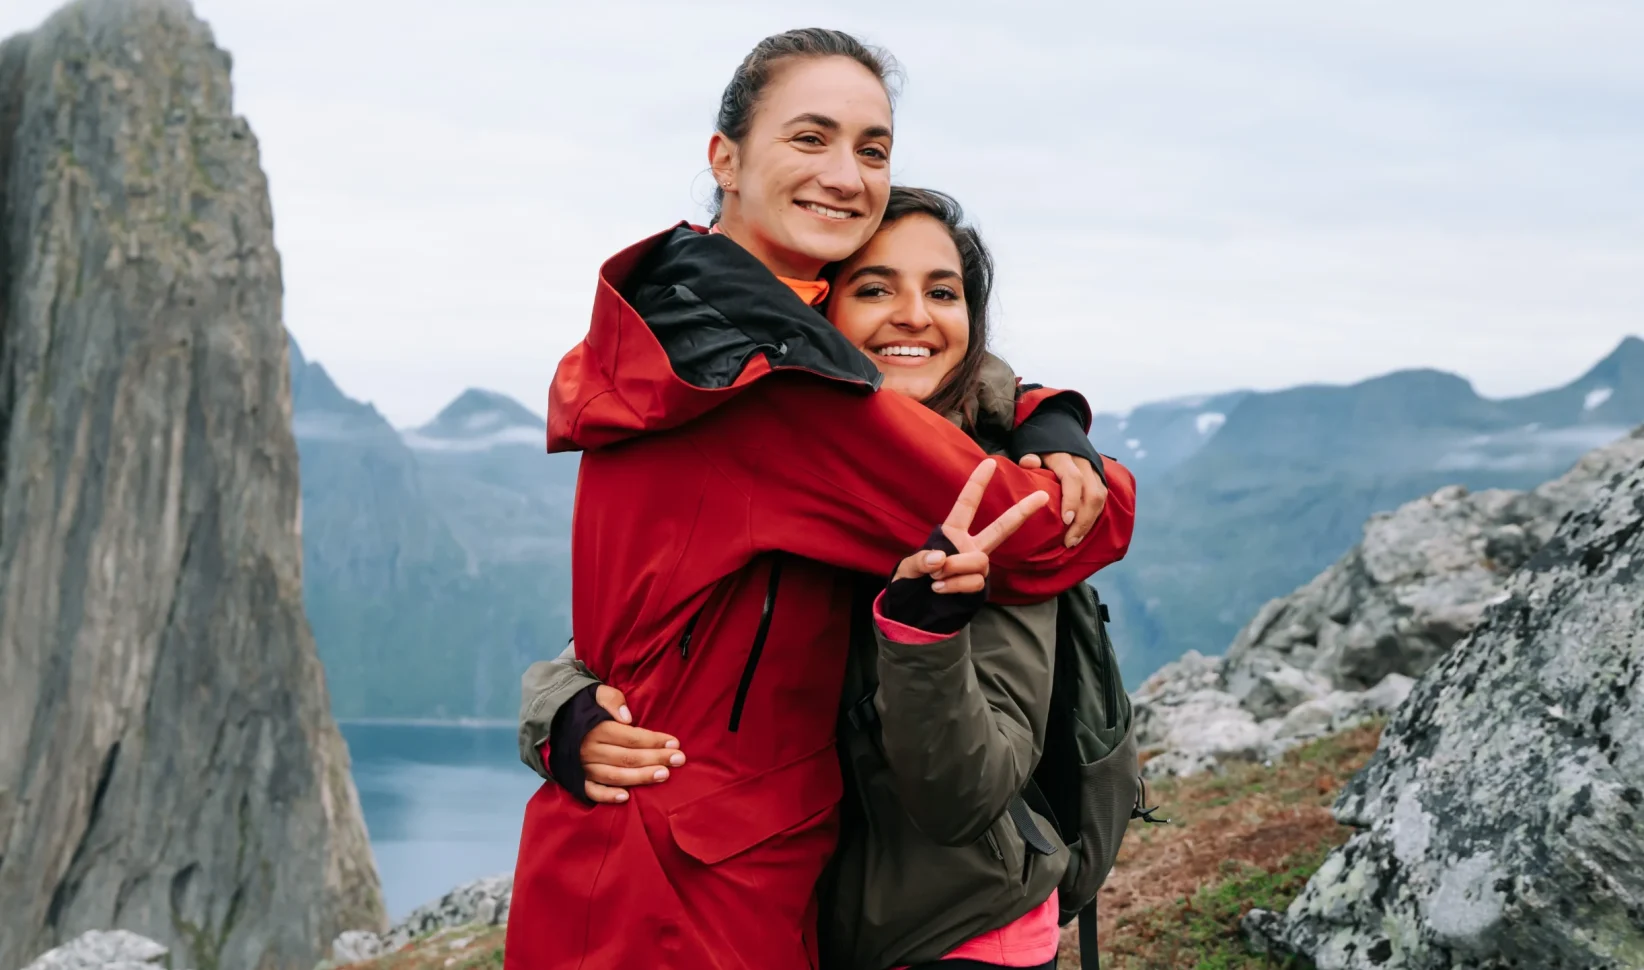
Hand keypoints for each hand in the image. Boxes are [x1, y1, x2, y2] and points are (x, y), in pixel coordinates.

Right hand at [579, 686, 685, 804]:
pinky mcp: (576, 780)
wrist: (555, 720)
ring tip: (664, 775)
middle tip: (679, 759)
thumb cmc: (586, 706)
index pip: (631, 738)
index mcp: (597, 729)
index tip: (675, 743)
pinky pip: (592, 791)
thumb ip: (613, 701)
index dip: (654, 741)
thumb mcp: (598, 694)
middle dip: (656, 758)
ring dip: (640, 778)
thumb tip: (627, 718)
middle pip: (628, 758)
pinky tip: (627, 797)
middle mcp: (589, 750)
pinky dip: (608, 796)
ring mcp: (583, 767)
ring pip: (615, 776)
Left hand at [891, 458, 1050, 593]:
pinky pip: (974, 581)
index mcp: (951, 533)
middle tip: (1042, 496)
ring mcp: (976, 566)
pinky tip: (940, 590)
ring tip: (935, 578)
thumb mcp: (908, 569)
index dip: (977, 484)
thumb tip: (939, 559)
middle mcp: (969, 547)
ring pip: (979, 561)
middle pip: (1000, 527)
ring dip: (955, 568)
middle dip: (1021, 512)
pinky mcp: (979, 586)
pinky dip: (954, 586)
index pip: (966, 505)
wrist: (917, 611)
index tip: (990, 462)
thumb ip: (920, 561)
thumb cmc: (912, 582)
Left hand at [1018, 453, 1106, 547]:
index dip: (1071, 500)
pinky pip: (1102, 498)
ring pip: (1100, 497)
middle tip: (1069, 541)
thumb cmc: (1039, 447)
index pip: (1073, 478)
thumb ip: (1029, 459)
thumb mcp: (1030, 449)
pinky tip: (1081, 531)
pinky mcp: (1099, 475)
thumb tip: (1029, 463)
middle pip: (1092, 492)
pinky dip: (1093, 516)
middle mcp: (1083, 462)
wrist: (1058, 429)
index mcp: (1064, 456)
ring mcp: (1094, 469)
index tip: (1066, 520)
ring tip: (1074, 540)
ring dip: (1089, 522)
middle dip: (1083, 520)